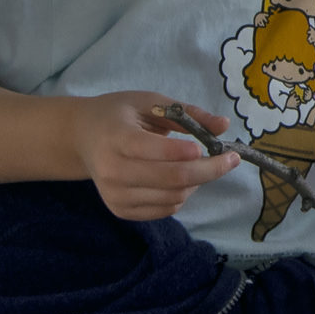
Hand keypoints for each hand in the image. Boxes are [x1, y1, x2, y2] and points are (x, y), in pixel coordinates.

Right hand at [71, 94, 238, 220]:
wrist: (84, 138)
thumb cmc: (120, 115)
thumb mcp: (150, 103)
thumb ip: (187, 113)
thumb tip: (224, 125)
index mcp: (116, 138)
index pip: (156, 151)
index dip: (188, 152)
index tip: (215, 147)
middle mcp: (112, 171)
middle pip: (172, 179)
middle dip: (209, 170)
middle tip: (230, 159)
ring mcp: (115, 195)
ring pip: (173, 197)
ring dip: (197, 183)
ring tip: (200, 165)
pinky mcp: (121, 210)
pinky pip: (165, 209)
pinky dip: (182, 195)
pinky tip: (182, 179)